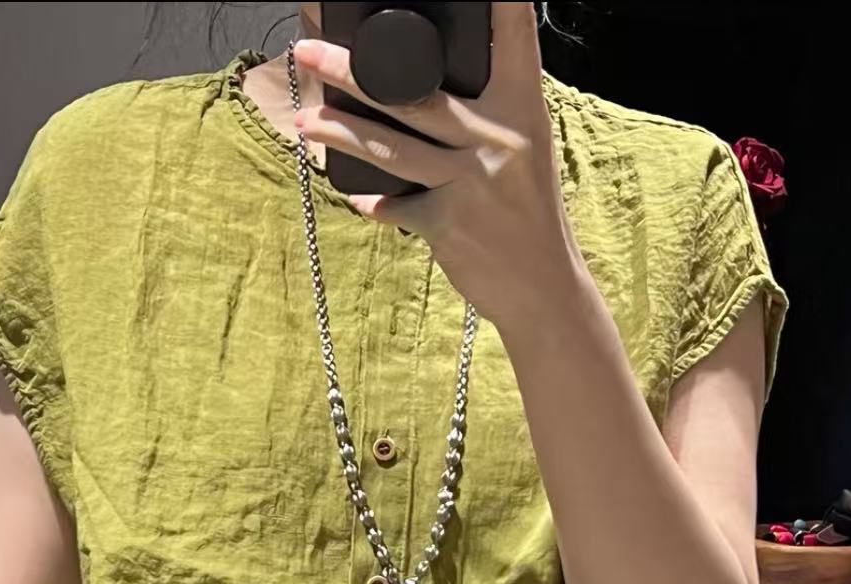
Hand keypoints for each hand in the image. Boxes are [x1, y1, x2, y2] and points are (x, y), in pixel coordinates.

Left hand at [291, 2, 580, 333]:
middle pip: (412, 92)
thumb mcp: (523, 150)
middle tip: (308, 52)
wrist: (543, 288)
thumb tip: (419, 92)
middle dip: (352, 71)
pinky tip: (359, 198)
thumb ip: (484, 116)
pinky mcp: (447, 223)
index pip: (511, 33)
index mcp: (522, 105)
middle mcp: (497, 134)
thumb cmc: (528, 214)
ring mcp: (470, 179)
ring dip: (341, 133)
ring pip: (391, 147)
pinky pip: (397, 207)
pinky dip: (376, 204)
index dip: (497, 0)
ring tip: (306, 122)